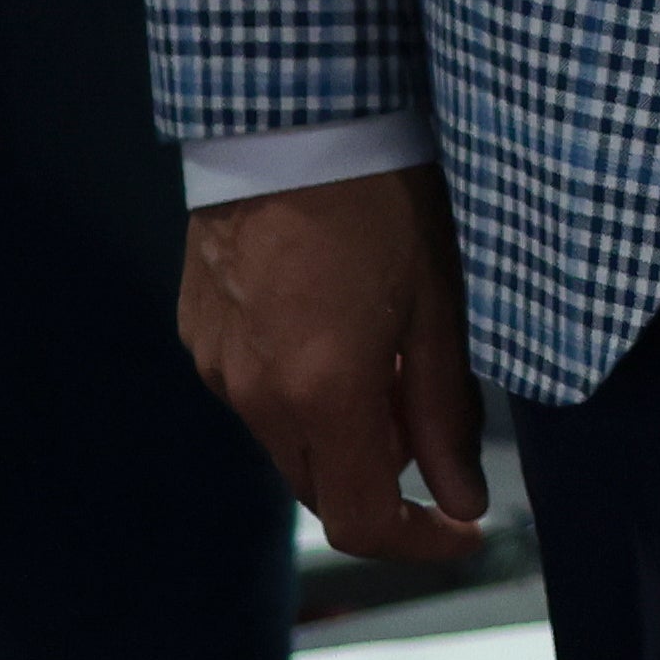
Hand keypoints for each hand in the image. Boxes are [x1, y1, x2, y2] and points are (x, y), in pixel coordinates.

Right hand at [179, 163, 492, 564]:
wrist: (287, 117)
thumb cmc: (381, 198)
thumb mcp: (438, 304)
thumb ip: (445, 413)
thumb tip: (461, 498)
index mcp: (322, 394)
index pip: (359, 521)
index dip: (417, 542)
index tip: (462, 529)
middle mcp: (255, 395)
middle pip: (320, 488)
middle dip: (382, 484)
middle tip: (434, 438)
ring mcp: (216, 365)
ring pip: (286, 442)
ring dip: (340, 436)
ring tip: (388, 369)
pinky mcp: (197, 332)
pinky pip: (253, 394)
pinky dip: (300, 395)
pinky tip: (334, 337)